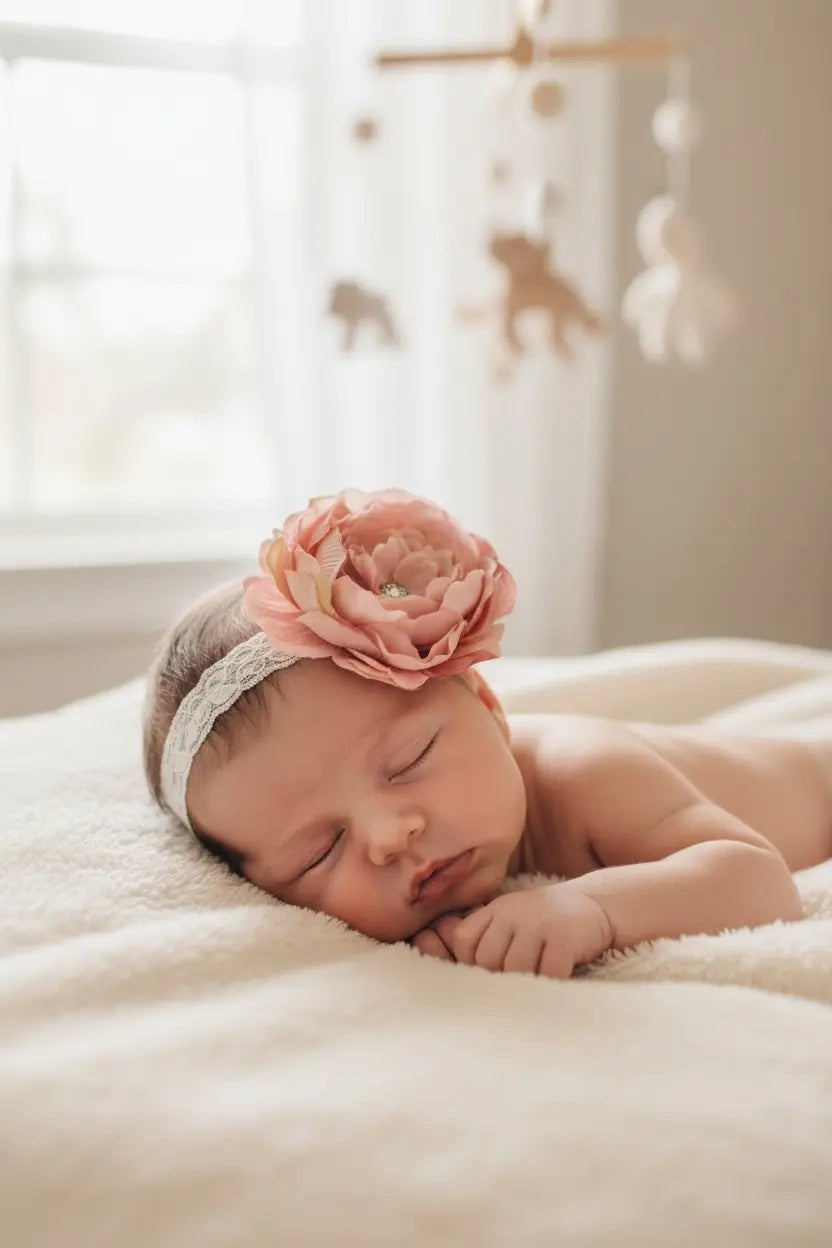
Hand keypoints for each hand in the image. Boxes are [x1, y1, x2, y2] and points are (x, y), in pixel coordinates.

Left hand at [416, 885, 612, 978]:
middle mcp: (512, 913)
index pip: (464, 941)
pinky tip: (557, 980)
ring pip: (515, 969)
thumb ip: (487, 937)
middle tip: (515, 986)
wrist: (595, 904)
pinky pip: (547, 973)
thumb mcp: (511, 919)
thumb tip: (456, 966)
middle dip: (498, 979)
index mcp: (496, 910)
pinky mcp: (564, 937)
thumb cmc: (545, 922)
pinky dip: (551, 983)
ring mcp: (538, 923)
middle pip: (487, 959)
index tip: (489, 974)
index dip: (471, 963)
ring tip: (536, 984)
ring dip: (526, 984)